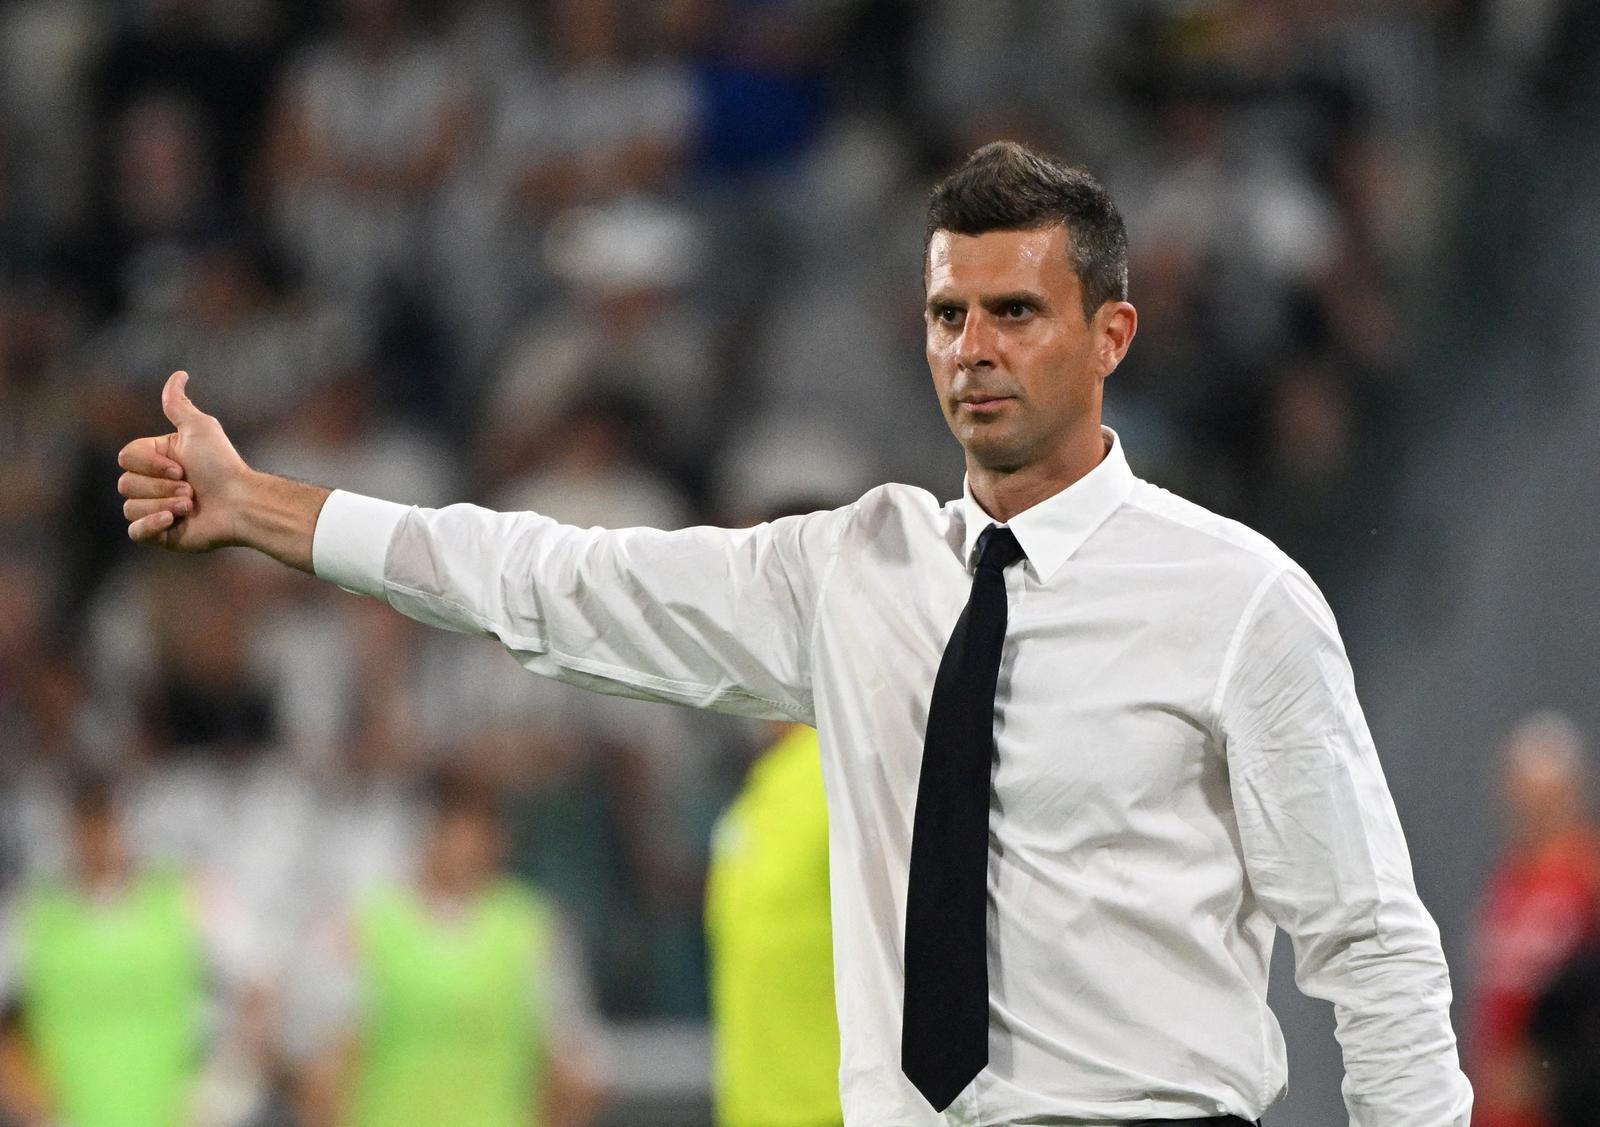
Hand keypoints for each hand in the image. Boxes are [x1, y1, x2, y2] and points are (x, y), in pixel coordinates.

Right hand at [117, 371, 251, 550]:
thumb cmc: (223, 465)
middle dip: (161, 487)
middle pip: (125, 484)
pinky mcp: (159, 534)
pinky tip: (173, 521)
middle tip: (191, 489)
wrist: (242, 503)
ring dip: (164, 504)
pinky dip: (151, 525)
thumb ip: (179, 405)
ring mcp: (153, 509)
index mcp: (155, 459)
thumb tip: (179, 374)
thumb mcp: (201, 428)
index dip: (150, 465)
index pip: (125, 458)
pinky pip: (135, 532)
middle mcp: (151, 483)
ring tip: (191, 505)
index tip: (181, 467)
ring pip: (130, 507)